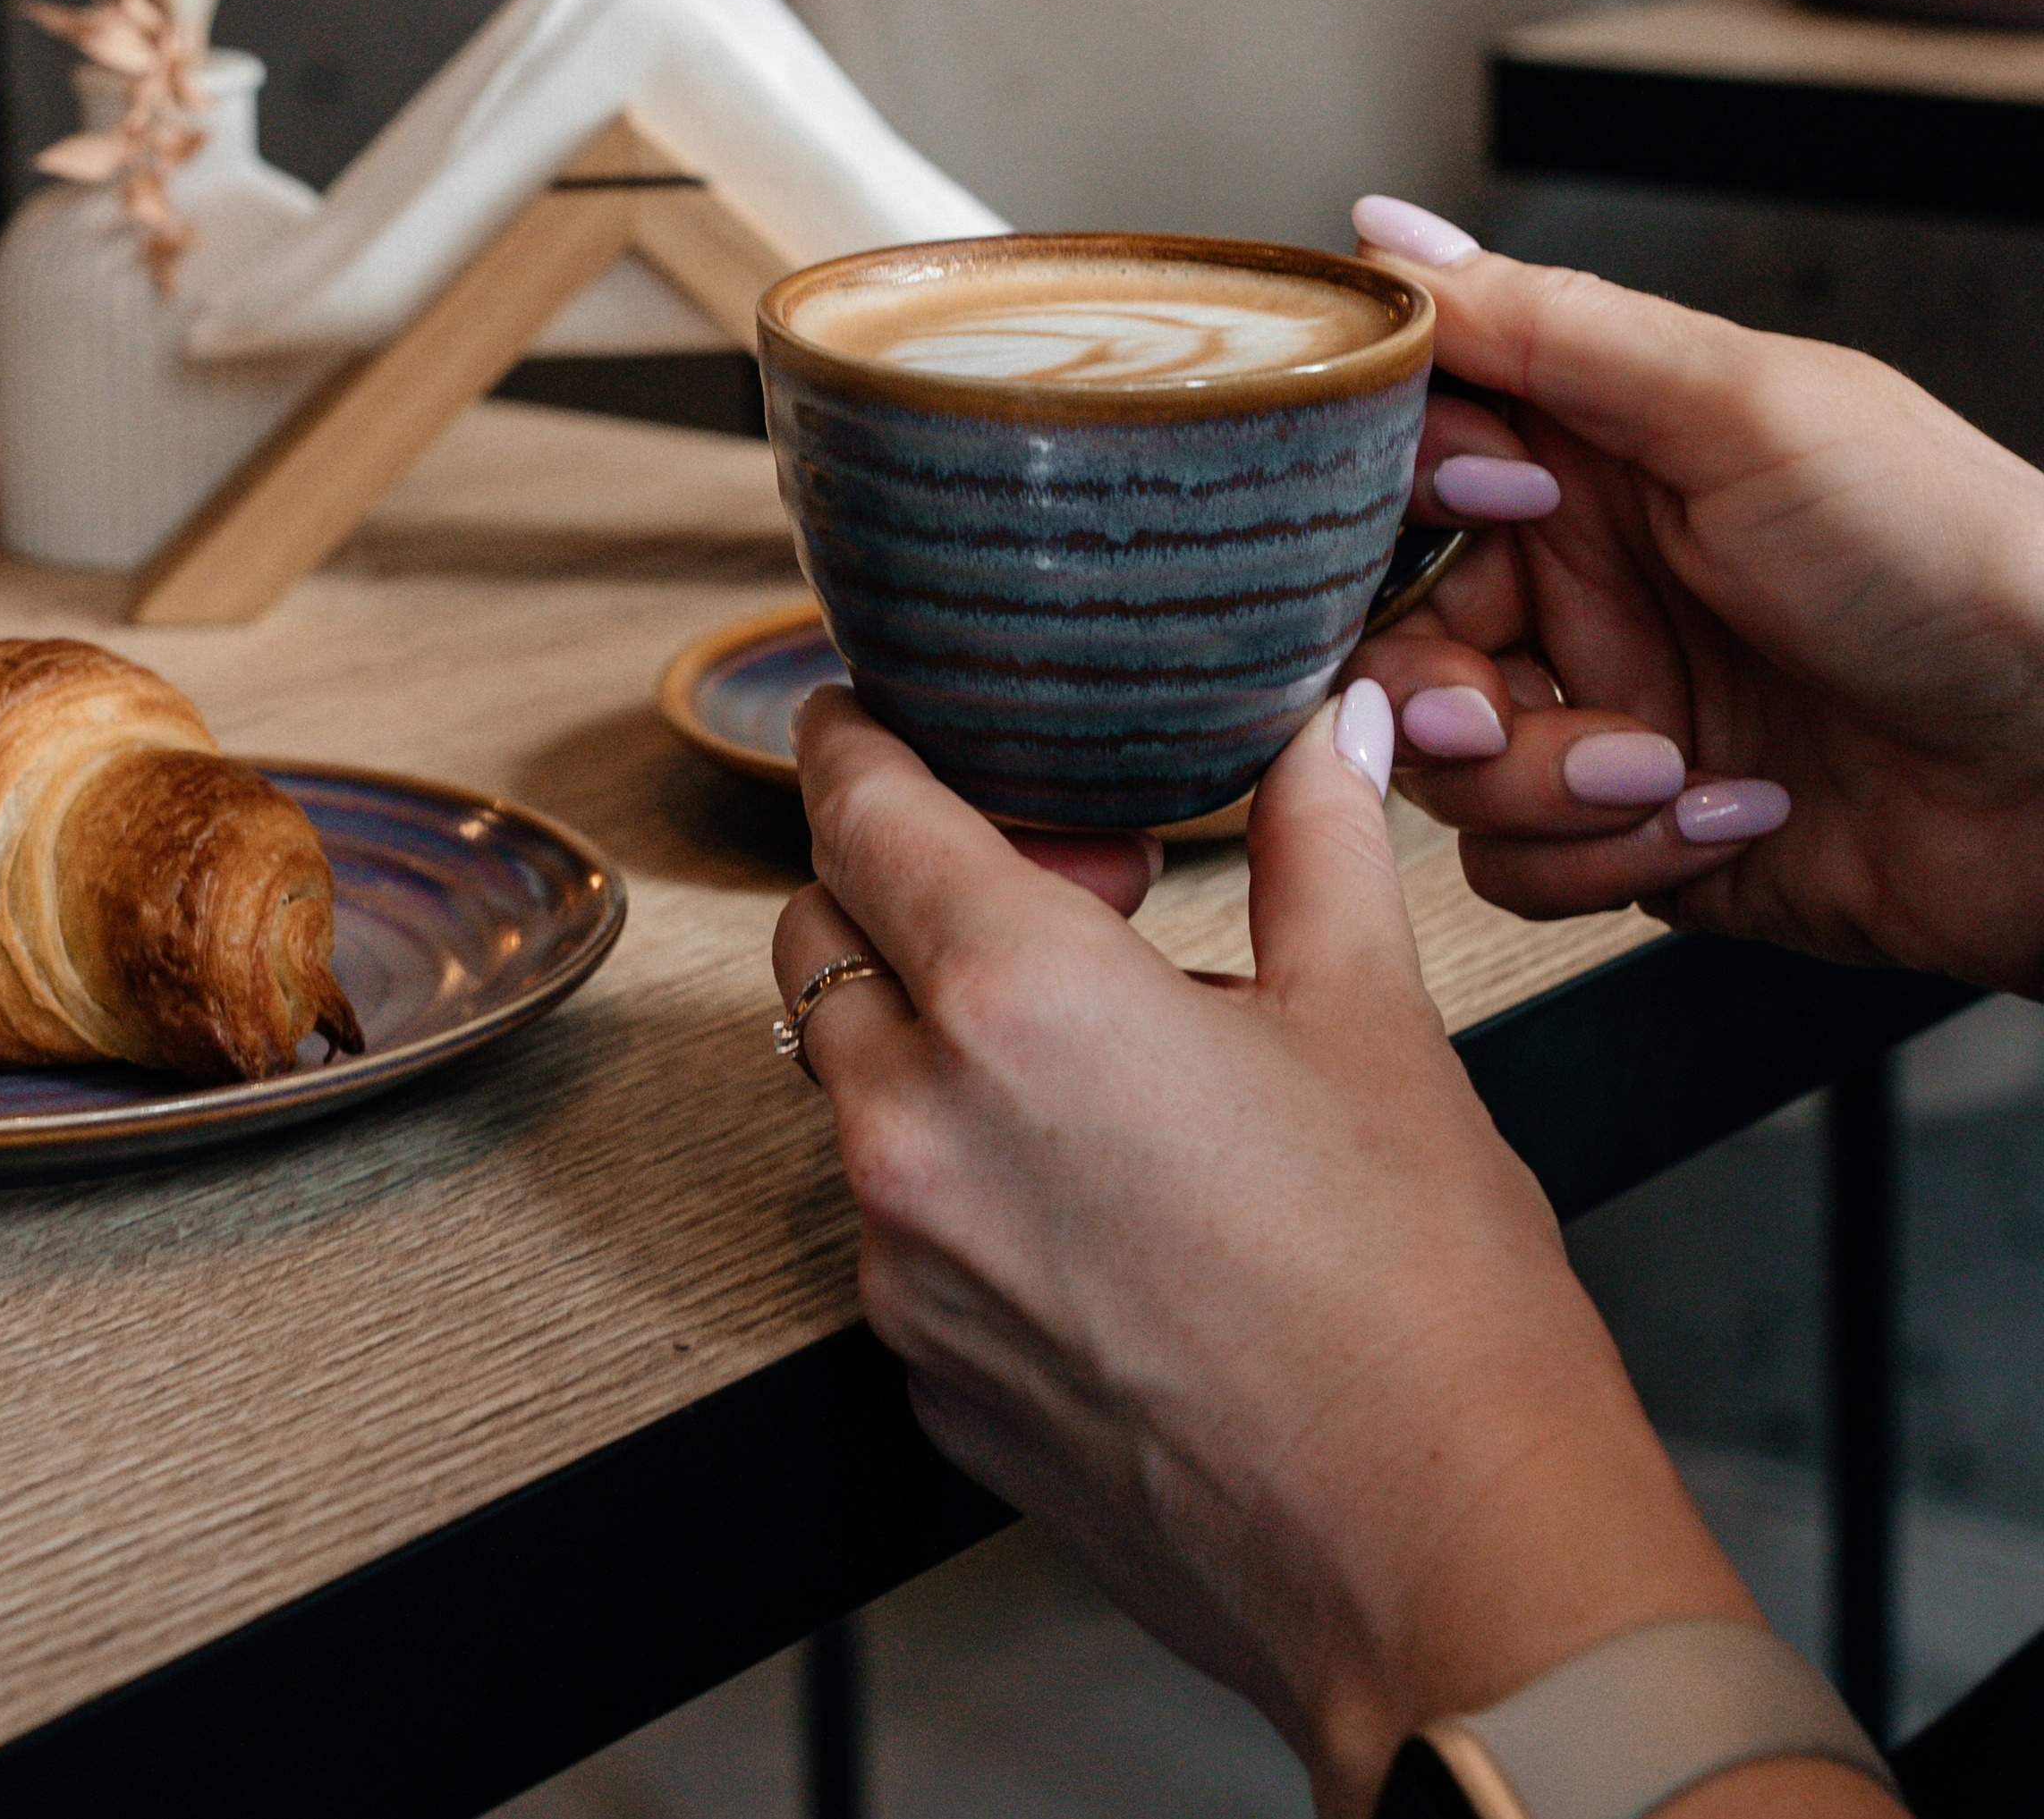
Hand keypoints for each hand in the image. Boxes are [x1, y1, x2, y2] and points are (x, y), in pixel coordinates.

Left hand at [774, 683, 1752, 1816]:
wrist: (1451, 1559)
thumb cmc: (1424, 1299)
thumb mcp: (1372, 1015)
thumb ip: (1317, 839)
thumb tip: (1330, 726)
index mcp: (1019, 1002)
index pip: (858, 812)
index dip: (850, 740)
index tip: (857, 713)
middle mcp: (923, 1133)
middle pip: (821, 940)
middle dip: (901, 883)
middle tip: (1056, 885)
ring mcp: (910, 1274)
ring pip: (851, 1089)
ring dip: (930, 1033)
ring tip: (1098, 1045)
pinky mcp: (930, 1383)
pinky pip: (896, 1228)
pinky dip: (959, 1174)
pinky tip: (1099, 1188)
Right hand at [1350, 197, 2043, 994]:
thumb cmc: (1955, 562)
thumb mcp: (1743, 409)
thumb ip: (1546, 325)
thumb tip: (1383, 230)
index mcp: (1599, 444)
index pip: (1406, 450)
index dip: (1404, 491)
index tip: (1495, 506)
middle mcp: (1584, 568)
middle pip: (1388, 622)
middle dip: (1432, 677)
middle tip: (1499, 697)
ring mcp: (1606, 701)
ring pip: (1438, 756)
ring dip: (1537, 778)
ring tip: (1663, 766)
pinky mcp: (1633, 830)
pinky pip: (1515, 860)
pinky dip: (1602, 854)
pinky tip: (1720, 814)